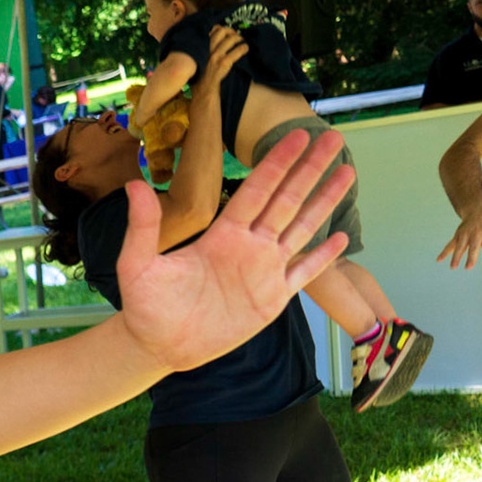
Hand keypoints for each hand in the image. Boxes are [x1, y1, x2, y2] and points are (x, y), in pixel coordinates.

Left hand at [118, 127, 351, 374]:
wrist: (158, 345)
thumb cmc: (146, 306)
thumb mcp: (138, 264)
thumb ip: (143, 226)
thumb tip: (134, 184)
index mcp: (222, 235)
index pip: (256, 190)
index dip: (277, 163)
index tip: (297, 135)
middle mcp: (248, 246)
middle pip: (286, 199)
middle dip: (310, 169)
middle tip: (332, 138)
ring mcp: (264, 271)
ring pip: (302, 228)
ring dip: (324, 201)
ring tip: (347, 172)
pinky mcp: (272, 299)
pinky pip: (304, 273)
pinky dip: (323, 257)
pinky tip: (341, 237)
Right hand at [188, 27, 247, 112]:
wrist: (203, 89)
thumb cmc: (203, 74)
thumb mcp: (201, 58)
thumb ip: (207, 49)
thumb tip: (218, 40)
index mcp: (202, 47)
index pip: (213, 30)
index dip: (222, 28)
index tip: (227, 32)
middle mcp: (208, 49)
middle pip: (222, 31)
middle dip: (232, 31)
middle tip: (236, 36)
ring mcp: (215, 56)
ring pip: (231, 39)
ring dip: (239, 38)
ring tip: (242, 42)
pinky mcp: (223, 63)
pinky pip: (238, 50)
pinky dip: (244, 48)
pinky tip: (245, 49)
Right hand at [438, 212, 481, 271]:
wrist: (478, 211)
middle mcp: (477, 234)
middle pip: (473, 247)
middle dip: (471, 257)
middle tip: (468, 267)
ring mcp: (466, 234)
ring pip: (460, 246)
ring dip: (456, 256)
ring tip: (453, 267)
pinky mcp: (458, 235)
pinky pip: (450, 244)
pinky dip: (444, 252)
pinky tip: (439, 259)